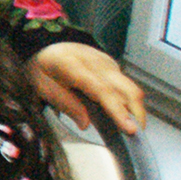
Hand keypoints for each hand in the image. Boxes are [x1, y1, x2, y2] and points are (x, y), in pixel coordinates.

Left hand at [27, 41, 144, 133]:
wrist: (47, 44)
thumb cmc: (44, 67)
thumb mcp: (44, 87)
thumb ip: (65, 104)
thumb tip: (86, 124)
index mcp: (75, 66)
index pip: (103, 90)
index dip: (118, 110)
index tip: (130, 128)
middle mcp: (97, 63)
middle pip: (126, 89)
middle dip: (137, 114)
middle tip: (136, 135)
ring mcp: (107, 63)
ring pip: (131, 87)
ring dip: (136, 109)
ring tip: (133, 128)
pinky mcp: (112, 65)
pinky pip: (126, 84)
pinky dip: (129, 100)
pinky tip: (125, 113)